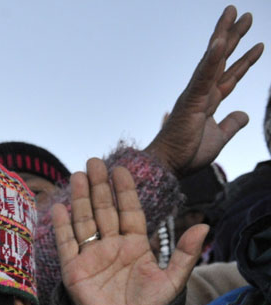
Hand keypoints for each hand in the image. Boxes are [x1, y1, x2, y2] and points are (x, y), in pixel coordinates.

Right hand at [56, 159, 207, 304]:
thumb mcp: (173, 280)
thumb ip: (186, 253)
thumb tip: (205, 226)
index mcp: (135, 247)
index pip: (129, 212)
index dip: (125, 191)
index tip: (122, 169)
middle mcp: (111, 248)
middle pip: (104, 210)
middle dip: (100, 186)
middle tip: (94, 161)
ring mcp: (91, 257)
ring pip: (84, 221)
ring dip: (81, 198)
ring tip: (78, 175)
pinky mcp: (74, 270)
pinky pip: (66, 244)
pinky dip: (61, 226)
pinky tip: (59, 207)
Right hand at [145, 6, 262, 175]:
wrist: (168, 167)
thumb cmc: (187, 155)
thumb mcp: (219, 139)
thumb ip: (231, 125)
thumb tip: (244, 114)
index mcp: (209, 101)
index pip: (231, 75)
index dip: (246, 60)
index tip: (259, 44)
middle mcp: (202, 92)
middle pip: (222, 58)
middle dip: (234, 36)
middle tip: (246, 14)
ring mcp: (196, 94)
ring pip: (213, 59)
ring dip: (224, 35)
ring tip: (233, 13)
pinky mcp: (191, 100)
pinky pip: (204, 76)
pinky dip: (212, 59)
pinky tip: (220, 42)